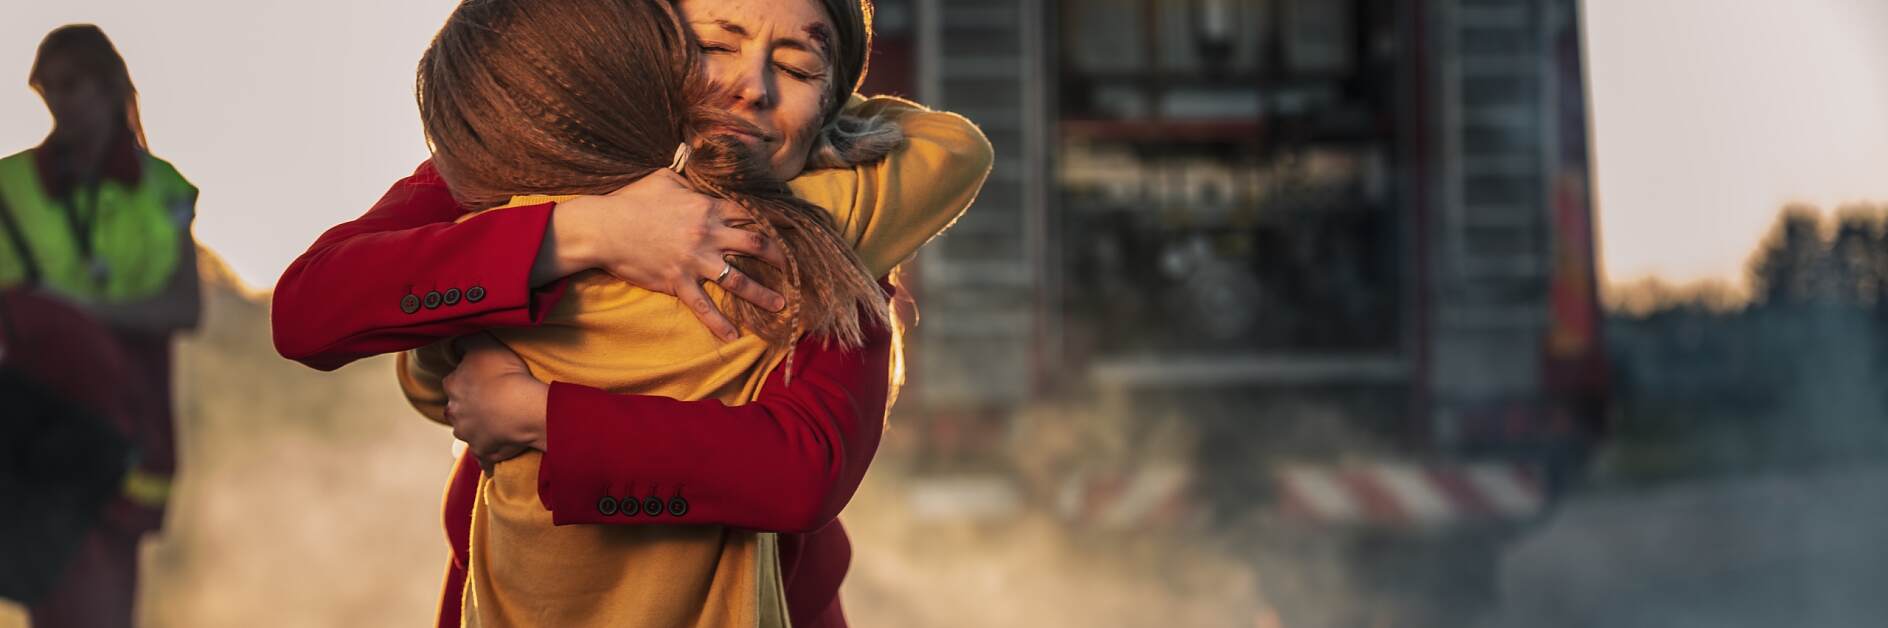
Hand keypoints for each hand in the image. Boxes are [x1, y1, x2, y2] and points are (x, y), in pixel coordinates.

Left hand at [442, 334, 549, 472]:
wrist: (523, 408)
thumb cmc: (506, 374)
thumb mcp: (484, 343)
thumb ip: (467, 339)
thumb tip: (456, 338)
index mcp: (453, 386)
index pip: (453, 381)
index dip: (468, 379)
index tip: (484, 379)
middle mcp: (455, 412)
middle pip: (457, 409)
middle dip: (469, 407)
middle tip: (491, 402)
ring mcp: (468, 435)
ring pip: (468, 432)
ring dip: (478, 429)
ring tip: (499, 424)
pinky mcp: (483, 453)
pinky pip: (484, 457)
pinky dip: (489, 457)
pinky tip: (498, 453)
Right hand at [535, 170, 789, 341]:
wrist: (605, 228)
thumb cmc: (632, 201)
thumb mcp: (664, 179)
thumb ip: (688, 180)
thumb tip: (697, 173)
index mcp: (707, 208)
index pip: (749, 214)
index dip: (772, 223)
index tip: (790, 231)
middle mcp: (708, 235)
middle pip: (755, 245)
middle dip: (778, 258)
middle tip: (793, 269)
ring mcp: (694, 261)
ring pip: (738, 280)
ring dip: (762, 294)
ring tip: (780, 305)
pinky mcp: (678, 282)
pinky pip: (704, 306)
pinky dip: (719, 323)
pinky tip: (733, 336)